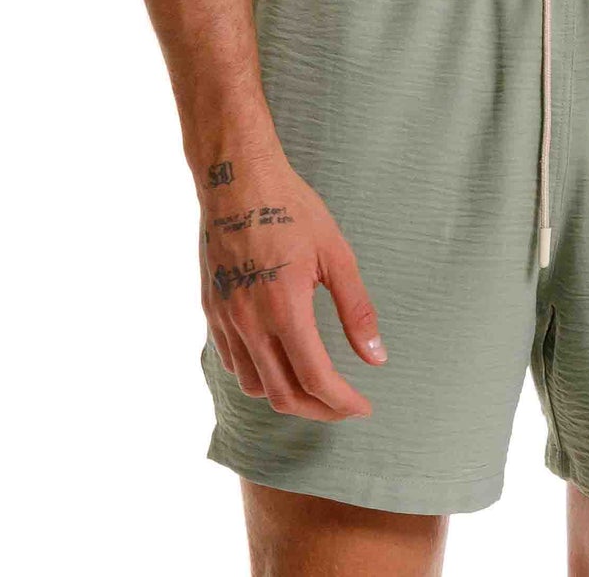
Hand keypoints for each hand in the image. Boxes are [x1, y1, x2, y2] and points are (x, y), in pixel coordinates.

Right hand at [199, 148, 385, 419]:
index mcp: (284, 308)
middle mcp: (249, 322)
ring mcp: (225, 318)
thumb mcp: (335, 253)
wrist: (235, 177)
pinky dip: (259, 374)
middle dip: (318, 410)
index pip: (315, 379)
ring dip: (286, 395)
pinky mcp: (212, 309)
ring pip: (254, 385)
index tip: (363, 408)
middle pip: (283, 395)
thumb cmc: (291, 207)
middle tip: (344, 406)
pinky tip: (278, 359)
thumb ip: (356, 309)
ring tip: (314, 384)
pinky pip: (233, 361)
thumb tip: (377, 357)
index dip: (342, 403)